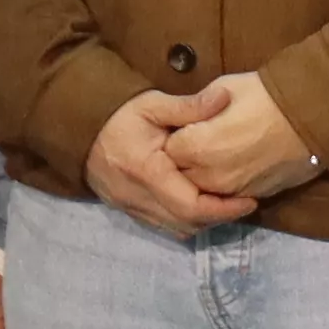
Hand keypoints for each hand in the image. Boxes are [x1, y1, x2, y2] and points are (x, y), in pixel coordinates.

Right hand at [89, 87, 260, 231]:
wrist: (78, 127)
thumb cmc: (119, 114)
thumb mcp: (152, 103)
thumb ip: (189, 105)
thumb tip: (225, 98)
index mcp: (147, 172)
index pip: (191, 206)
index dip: (224, 209)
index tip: (250, 200)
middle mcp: (138, 197)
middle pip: (187, 223)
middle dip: (219, 218)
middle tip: (244, 203)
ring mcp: (131, 207)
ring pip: (176, 229)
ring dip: (204, 222)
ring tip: (226, 204)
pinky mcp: (128, 210)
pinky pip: (163, 226)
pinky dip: (186, 221)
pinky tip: (201, 205)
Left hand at [161, 72, 325, 205]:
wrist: (314, 116)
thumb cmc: (266, 95)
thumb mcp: (223, 88)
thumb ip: (195, 109)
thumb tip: (186, 119)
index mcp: (195, 146)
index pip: (168, 149)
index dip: (177, 135)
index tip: (187, 125)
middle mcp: (208, 175)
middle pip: (182, 173)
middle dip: (186, 159)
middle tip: (201, 139)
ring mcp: (231, 190)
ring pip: (202, 189)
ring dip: (203, 174)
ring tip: (219, 153)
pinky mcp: (251, 196)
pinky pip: (226, 196)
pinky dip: (225, 184)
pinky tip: (235, 164)